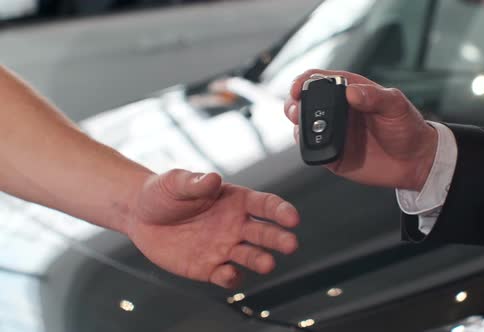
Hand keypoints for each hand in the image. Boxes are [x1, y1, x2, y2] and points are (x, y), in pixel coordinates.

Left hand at [124, 170, 299, 288]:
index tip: (292, 218)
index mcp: (235, 201)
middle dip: (279, 238)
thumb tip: (213, 178)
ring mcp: (224, 247)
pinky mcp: (209, 267)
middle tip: (290, 244)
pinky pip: (226, 275)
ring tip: (267, 263)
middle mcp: (235, 225)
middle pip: (264, 233)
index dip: (280, 211)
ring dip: (261, 260)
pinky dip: (231, 277)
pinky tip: (228, 273)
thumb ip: (195, 182)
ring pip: (250, 256)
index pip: (265, 205)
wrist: (141, 215)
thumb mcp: (176, 182)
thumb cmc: (164, 192)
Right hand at [284, 69, 437, 190]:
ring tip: (303, 129)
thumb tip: (351, 92)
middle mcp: (337, 111)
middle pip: (303, 102)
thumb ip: (375, 97)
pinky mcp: (332, 154)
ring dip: (298, 125)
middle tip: (294, 110)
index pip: (318, 79)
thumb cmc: (408, 128)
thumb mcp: (396, 106)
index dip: (303, 80)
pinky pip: (313, 150)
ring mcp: (333, 133)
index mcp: (350, 91)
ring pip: (303, 126)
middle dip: (292, 104)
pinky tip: (315, 145)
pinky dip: (308, 147)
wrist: (415, 161)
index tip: (298, 88)